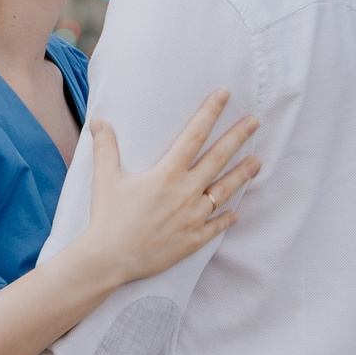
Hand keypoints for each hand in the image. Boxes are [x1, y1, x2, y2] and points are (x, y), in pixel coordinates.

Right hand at [71, 90, 259, 288]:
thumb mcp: (105, 179)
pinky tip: (236, 213)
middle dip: (238, 137)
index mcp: (167, 174)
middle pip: (218, 158)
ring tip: (258, 162)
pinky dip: (227, 218)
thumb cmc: (107, 218)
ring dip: (242, 174)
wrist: (108, 259)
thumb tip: (98, 121)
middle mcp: (186, 192)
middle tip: (255, 122)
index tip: (224, 95)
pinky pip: (216, 225)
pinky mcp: (193, 239)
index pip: (194, 136)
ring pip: (224, 190)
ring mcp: (193, 216)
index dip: (210, 113)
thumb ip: (106, 148)